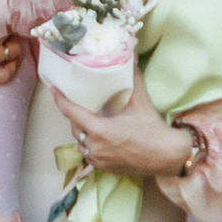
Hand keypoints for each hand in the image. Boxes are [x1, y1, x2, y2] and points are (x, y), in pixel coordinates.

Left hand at [53, 80, 195, 182]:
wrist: (167, 156)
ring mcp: (99, 161)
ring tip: (90, 121)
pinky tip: (99, 139)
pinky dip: (91, 146)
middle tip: (81, 105)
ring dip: (82, 133)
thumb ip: (133, 76)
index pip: (71, 113)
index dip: (60, 100)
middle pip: (75, 128)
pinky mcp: (105, 169)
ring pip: (81, 144)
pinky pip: (90, 155)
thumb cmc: (153, 129)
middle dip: (76, 117)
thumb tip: (132, 52)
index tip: (54, 90)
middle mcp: (95, 147)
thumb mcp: (140, 101)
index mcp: (99, 130)